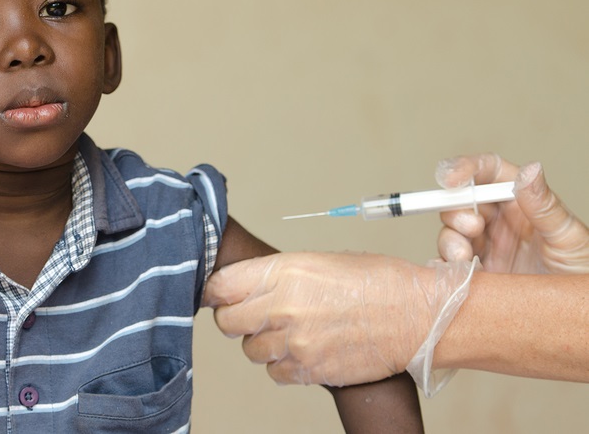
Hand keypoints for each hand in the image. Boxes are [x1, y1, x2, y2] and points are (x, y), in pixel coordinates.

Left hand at [204, 251, 475, 389]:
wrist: (417, 315)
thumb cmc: (376, 282)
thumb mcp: (318, 261)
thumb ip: (277, 275)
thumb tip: (246, 286)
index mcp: (283, 272)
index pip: (220, 286)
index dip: (217, 292)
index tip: (220, 295)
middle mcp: (282, 307)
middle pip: (227, 322)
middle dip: (237, 319)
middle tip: (256, 315)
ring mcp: (294, 342)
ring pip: (251, 351)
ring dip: (264, 343)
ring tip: (293, 330)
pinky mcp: (309, 370)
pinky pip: (276, 373)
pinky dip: (285, 364)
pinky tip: (306, 349)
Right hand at [437, 154, 588, 273]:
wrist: (577, 317)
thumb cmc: (581, 274)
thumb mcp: (568, 236)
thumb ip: (544, 205)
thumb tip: (529, 171)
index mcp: (520, 202)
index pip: (488, 173)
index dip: (465, 169)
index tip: (451, 178)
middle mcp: (499, 222)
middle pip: (461, 203)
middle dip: (456, 213)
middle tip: (471, 229)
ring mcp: (485, 248)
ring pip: (450, 234)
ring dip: (450, 244)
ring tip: (465, 260)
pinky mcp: (477, 274)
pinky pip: (449, 266)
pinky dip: (444, 268)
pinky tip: (453, 275)